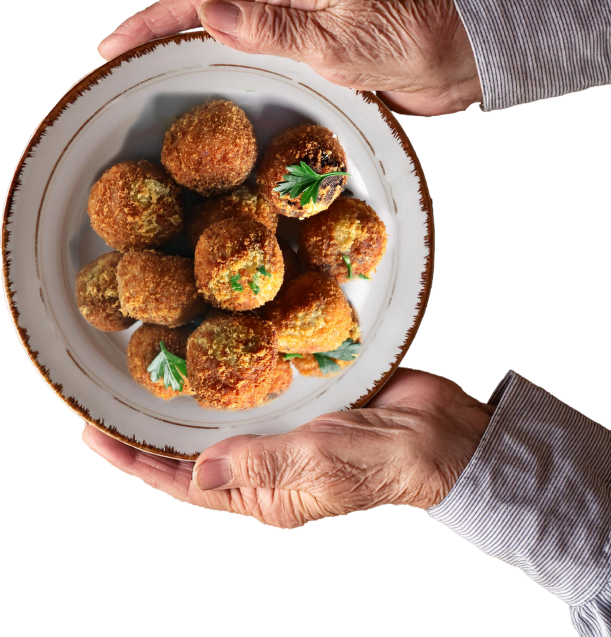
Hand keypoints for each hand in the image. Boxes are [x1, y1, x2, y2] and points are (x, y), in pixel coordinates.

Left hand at [81, 367, 493, 528]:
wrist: (438, 432)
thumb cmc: (381, 459)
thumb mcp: (319, 465)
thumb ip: (262, 465)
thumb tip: (198, 471)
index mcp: (263, 491)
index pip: (185, 482)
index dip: (138, 461)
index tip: (95, 435)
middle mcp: (267, 460)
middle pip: (197, 446)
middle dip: (154, 427)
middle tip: (113, 395)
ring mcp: (285, 426)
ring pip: (224, 412)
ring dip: (190, 395)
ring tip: (153, 367)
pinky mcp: (305, 395)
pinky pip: (258, 384)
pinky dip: (233, 368)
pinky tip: (215, 343)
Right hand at [97, 0, 481, 115]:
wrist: (449, 57)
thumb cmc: (403, 45)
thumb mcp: (335, 44)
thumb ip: (272, 30)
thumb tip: (209, 15)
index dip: (155, 18)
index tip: (115, 43)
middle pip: (206, 7)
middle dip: (158, 28)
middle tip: (118, 57)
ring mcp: (297, 18)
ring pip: (226, 28)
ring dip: (185, 44)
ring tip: (148, 67)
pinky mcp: (310, 43)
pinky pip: (253, 48)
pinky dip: (222, 59)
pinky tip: (207, 75)